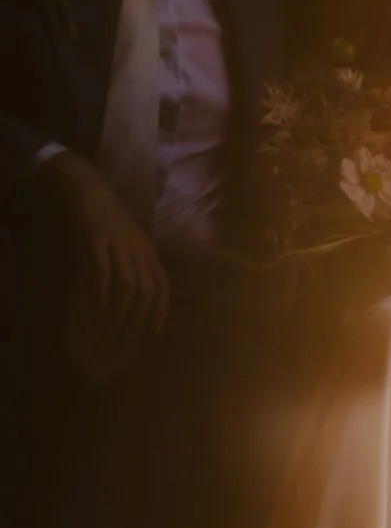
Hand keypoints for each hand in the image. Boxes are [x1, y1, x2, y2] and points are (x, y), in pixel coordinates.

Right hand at [37, 151, 167, 338]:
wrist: (90, 190)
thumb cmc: (109, 219)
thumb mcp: (130, 242)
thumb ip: (135, 264)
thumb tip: (134, 294)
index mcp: (150, 251)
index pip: (163, 285)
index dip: (162, 309)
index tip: (156, 332)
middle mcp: (140, 249)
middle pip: (148, 288)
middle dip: (141, 316)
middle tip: (130, 337)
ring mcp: (120, 244)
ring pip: (128, 282)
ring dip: (122, 307)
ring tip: (112, 327)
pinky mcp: (98, 239)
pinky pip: (102, 268)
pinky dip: (101, 288)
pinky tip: (96, 305)